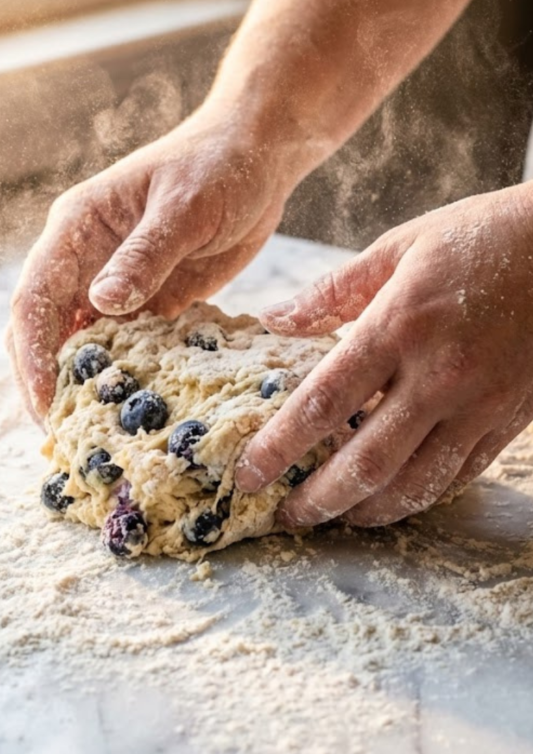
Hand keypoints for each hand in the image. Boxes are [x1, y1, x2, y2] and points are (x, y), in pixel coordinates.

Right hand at [7, 104, 295, 421]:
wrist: (258, 157)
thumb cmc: (218, 166)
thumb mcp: (185, 207)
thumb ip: (146, 254)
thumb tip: (101, 304)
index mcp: (76, 229)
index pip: (35, 297)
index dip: (33, 351)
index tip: (44, 399)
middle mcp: (85, 260)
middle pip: (45, 329)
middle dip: (46, 380)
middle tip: (62, 433)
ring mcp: (114, 284)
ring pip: (82, 344)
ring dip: (83, 385)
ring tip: (93, 434)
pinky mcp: (149, 302)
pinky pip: (127, 347)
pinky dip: (126, 377)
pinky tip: (137, 411)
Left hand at [236, 184, 532, 526]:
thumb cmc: (484, 235)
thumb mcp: (401, 246)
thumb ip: (333, 291)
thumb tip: (273, 320)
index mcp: (399, 326)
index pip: (324, 402)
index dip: (280, 447)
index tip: (247, 475)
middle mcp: (438, 375)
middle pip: (366, 462)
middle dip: (319, 500)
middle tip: (286, 516)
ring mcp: (480, 404)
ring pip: (416, 483)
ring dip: (369, 511)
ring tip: (337, 518)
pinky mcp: (511, 418)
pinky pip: (460, 474)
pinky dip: (422, 496)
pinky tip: (395, 499)